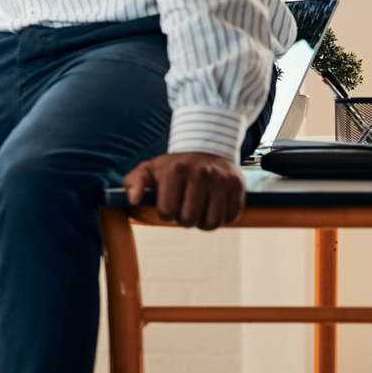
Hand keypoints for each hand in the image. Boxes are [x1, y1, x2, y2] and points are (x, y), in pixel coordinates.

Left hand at [123, 151, 244, 229]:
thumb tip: (133, 200)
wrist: (208, 150)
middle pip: (190, 219)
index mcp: (176, 170)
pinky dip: (221, 219)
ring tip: (198, 211)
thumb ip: (133, 183)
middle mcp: (201, 174)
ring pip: (212, 222)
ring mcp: (222, 180)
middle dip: (184, 220)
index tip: (168, 206)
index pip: (167, 211)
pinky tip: (213, 207)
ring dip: (203, 222)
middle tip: (184, 210)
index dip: (166, 214)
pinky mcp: (238, 187)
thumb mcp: (149, 170)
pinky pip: (230, 217)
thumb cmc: (174, 166)